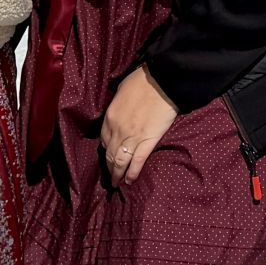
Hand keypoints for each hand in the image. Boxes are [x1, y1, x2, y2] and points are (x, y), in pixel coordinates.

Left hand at [100, 64, 177, 187]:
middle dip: (109, 166)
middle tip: (110, 176)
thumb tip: (120, 111)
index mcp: (110, 117)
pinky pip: (137, 161)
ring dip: (117, 174)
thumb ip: (118, 105)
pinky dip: (132, 173)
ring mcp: (132, 137)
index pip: (103, 139)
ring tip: (116, 183)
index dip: (105, 149)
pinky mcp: (147, 141)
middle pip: (109, 153)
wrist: (162, 81)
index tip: (108, 154)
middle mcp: (117, 130)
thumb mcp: (121, 90)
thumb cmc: (142, 81)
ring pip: (120, 161)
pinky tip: (129, 181)